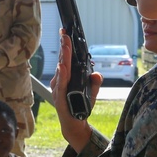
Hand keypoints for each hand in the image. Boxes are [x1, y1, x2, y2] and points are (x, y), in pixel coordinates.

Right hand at [51, 30, 101, 151]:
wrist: (74, 124)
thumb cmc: (79, 106)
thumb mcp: (91, 92)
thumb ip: (95, 82)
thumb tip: (97, 73)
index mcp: (67, 78)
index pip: (66, 59)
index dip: (66, 46)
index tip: (65, 33)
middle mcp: (60, 81)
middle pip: (63, 61)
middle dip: (64, 47)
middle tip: (64, 33)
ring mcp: (59, 89)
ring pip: (62, 71)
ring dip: (63, 58)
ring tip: (65, 46)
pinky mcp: (60, 97)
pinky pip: (62, 84)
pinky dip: (62, 75)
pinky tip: (63, 67)